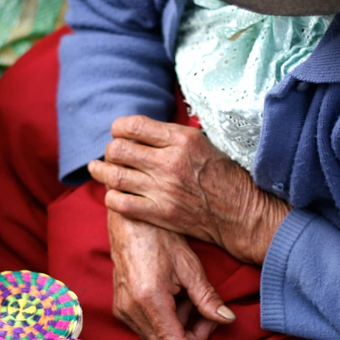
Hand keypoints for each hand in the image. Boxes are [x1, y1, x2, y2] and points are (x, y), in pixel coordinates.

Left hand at [89, 115, 290, 263]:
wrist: (241, 213)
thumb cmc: (225, 175)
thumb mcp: (205, 142)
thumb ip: (174, 135)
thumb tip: (146, 129)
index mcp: (181, 139)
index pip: (133, 125)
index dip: (119, 128)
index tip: (119, 132)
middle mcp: (169, 162)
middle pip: (119, 150)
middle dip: (111, 150)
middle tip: (113, 154)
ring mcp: (163, 189)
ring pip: (115, 176)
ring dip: (102, 172)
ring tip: (98, 170)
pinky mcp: (161, 213)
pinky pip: (122, 204)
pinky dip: (112, 197)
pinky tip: (113, 194)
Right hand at [108, 209, 233, 339]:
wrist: (128, 220)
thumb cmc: (159, 236)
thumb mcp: (190, 266)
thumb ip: (208, 298)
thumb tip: (228, 321)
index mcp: (149, 300)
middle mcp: (131, 310)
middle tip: (215, 324)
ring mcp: (123, 310)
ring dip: (184, 332)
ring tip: (195, 302)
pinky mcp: (122, 308)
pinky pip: (151, 330)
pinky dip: (171, 325)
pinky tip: (180, 303)